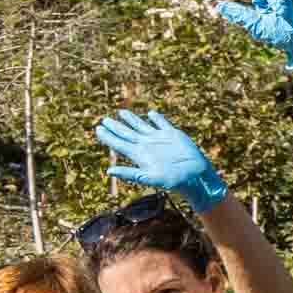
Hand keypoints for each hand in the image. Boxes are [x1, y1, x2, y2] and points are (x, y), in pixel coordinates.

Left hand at [95, 109, 229, 210]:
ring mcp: (159, 139)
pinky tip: (151, 114)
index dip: (108, 137)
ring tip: (121, 112)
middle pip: (127, 134)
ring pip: (141, 126)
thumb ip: (129, 174)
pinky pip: (162, 124)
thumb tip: (109, 171)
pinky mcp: (172, 135)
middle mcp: (146, 146)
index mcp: (139, 155)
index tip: (97, 128)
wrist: (195, 176)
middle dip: (115, 127)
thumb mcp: (149, 178)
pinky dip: (156, 118)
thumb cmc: (173, 180)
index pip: (119, 144)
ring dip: (131, 119)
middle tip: (103, 119)